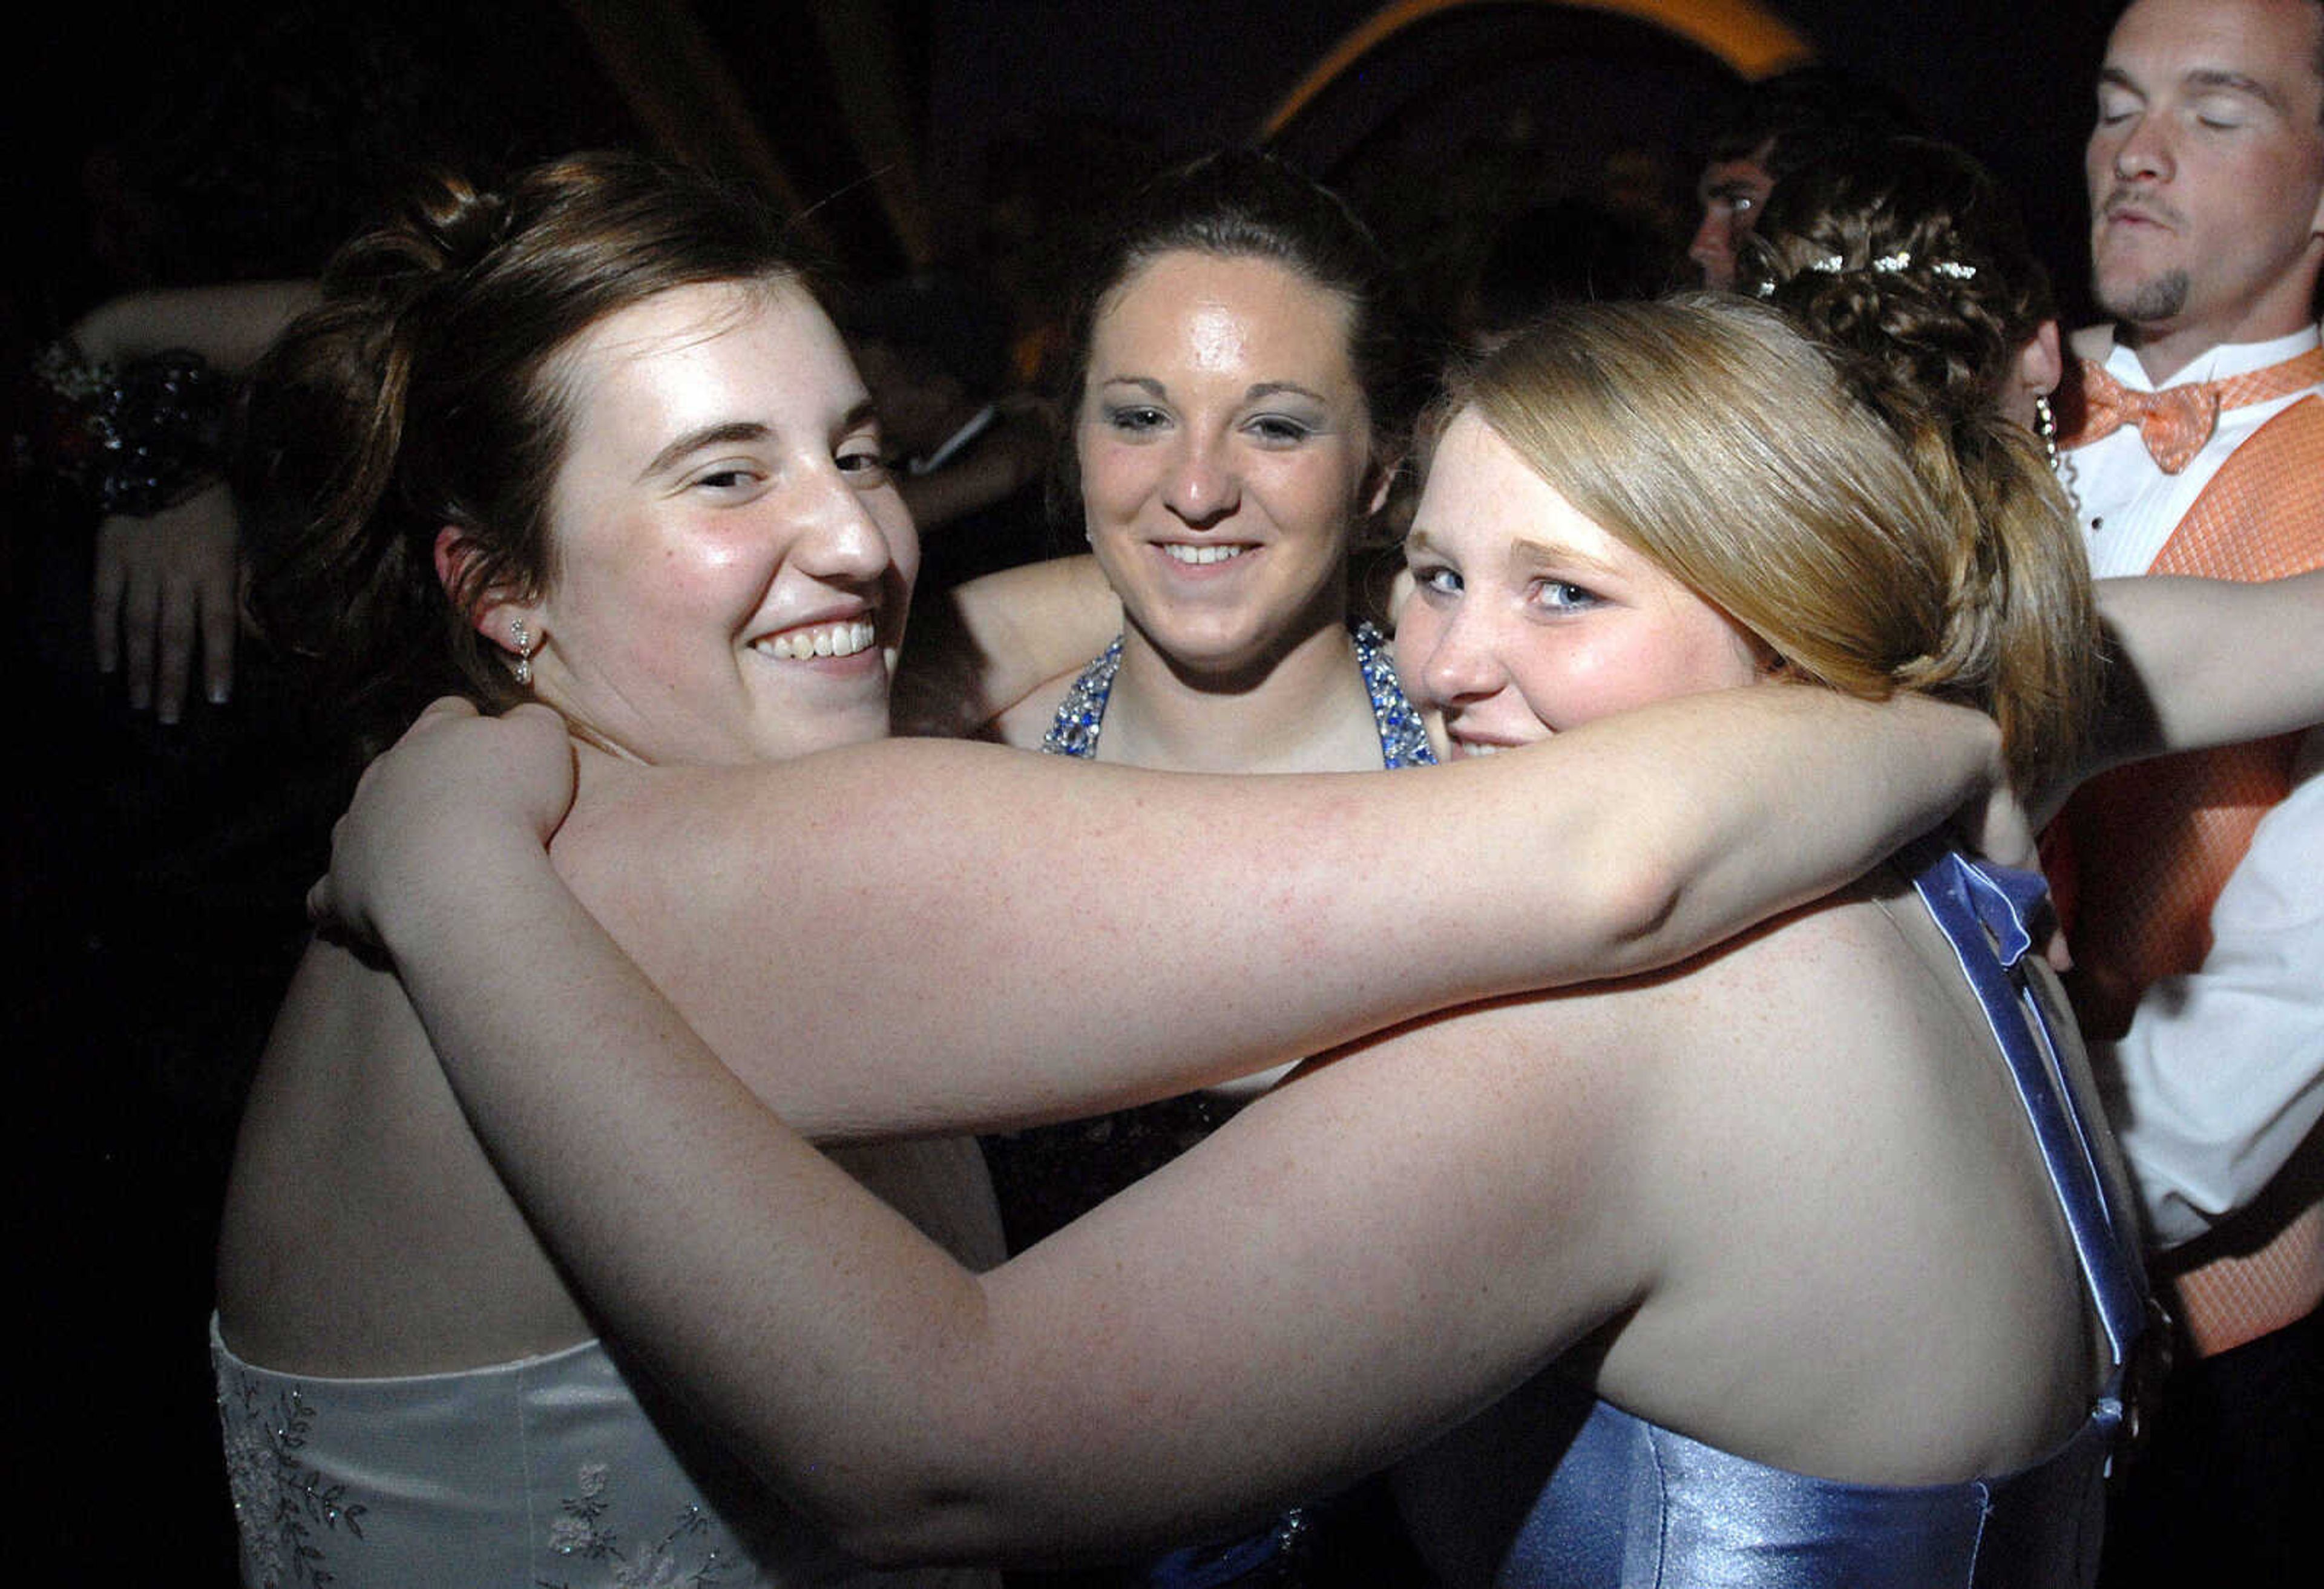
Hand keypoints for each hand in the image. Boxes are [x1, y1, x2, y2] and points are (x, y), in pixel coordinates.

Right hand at [92, 482, 239, 721]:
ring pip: (138, 627)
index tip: (217, 699)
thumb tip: (261, 638)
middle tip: (167, 719)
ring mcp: (139, 568)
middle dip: (171, 681)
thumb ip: (246, 593)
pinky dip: (104, 635)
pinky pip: (103, 602)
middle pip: (174, 636)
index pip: (218, 625)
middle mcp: (176, 575)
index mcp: (215, 571)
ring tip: (140, 703)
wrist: (162, 460)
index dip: (219, 663)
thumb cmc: (213, 509)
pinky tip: (107, 666)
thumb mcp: (243, 545)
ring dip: (139, 668)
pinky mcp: (108, 558)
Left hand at [309, 699, 576, 949]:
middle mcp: (384, 774)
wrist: (461, 874)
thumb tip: (524, 719)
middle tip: (463, 807)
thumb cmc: (511, 802)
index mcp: (434, 735)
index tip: (493, 749)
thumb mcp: (544, 740)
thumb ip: (534, 720)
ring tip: (416, 855)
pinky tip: (362, 903)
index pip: (449, 713)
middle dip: (424, 778)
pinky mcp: (341, 882)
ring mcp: (356, 826)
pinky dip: (345, 892)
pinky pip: (331, 889)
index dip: (471, 727)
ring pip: (360, 818)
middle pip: (399, 763)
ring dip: (383, 829)